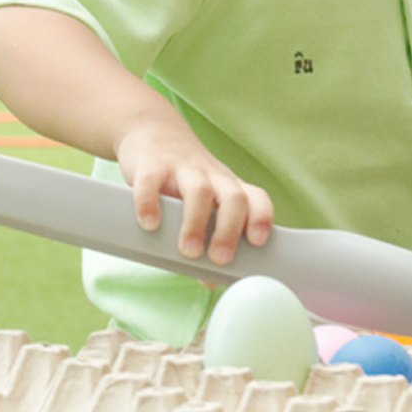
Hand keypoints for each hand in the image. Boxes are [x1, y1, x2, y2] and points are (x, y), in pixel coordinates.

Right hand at [114, 117, 273, 264]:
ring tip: (189, 250)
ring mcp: (182, 169)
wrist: (153, 130)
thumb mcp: (203, 203)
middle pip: (233, 198)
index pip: (256, 198)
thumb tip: (211, 281)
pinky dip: (150, 202)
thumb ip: (208, 238)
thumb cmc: (183, 179)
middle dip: (230, 230)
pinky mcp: (151, 164)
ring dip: (196, 223)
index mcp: (229, 187)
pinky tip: (149, 223)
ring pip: (199, 190)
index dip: (261, 218)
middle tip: (220, 259)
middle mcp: (212, 177)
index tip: (257, 242)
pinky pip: (152, 180)